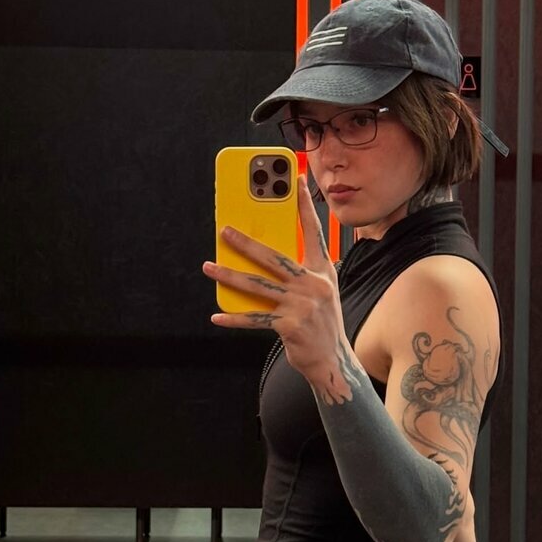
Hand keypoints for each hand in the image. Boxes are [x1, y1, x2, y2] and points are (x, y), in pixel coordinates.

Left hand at [204, 177, 347, 385]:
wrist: (333, 361)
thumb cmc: (321, 325)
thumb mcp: (319, 293)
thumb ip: (299, 274)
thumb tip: (264, 258)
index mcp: (322, 272)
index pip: (313, 232)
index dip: (304, 205)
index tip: (295, 180)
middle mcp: (313, 285)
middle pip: (274, 257)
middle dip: (247, 243)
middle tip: (225, 230)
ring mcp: (301, 305)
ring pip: (258, 285)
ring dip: (229, 276)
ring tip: (209, 267)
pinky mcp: (289, 325)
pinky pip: (255, 318)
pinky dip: (235, 318)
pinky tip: (218, 315)